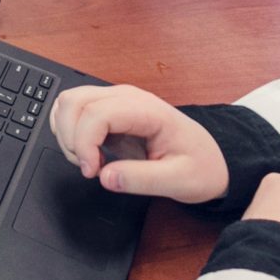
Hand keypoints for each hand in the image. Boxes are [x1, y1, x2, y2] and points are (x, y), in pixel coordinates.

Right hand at [47, 84, 226, 203]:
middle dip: (69, 138)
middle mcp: (127, 97)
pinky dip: (68, 130)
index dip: (84, 143)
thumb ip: (141, 180)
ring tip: (87, 159)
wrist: (213, 158)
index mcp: (147, 110)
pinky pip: (73, 108)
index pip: (97, 113)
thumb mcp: (180, 181)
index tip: (92, 172)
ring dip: (66, 132)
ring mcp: (116, 100)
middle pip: (74, 101)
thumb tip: (104, 177)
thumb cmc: (200, 166)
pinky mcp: (108, 108)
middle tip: (88, 167)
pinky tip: (87, 150)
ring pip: (68, 101)